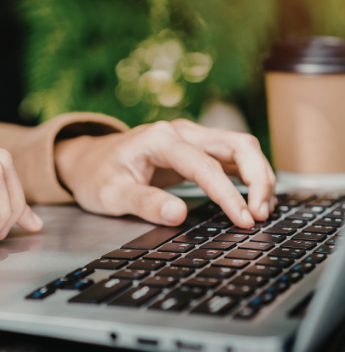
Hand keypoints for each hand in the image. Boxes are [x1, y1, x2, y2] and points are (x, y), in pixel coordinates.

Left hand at [55, 119, 275, 228]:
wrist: (88, 161)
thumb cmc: (97, 176)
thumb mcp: (110, 195)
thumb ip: (144, 203)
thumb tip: (178, 215)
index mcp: (158, 139)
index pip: (204, 165)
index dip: (228, 193)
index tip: (243, 219)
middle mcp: (180, 132)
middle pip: (237, 145)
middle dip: (258, 178)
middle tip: (262, 214)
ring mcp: (191, 137)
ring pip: (241, 147)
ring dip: (259, 176)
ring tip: (263, 210)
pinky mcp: (197, 149)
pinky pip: (234, 157)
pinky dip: (250, 175)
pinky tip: (256, 199)